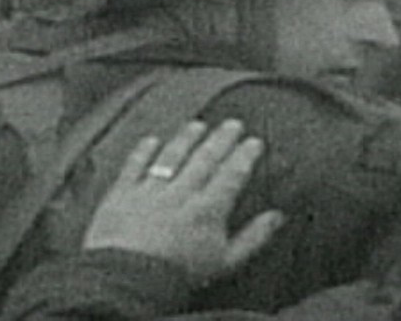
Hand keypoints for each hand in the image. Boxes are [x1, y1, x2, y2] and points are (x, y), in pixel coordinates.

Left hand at [82, 119, 283, 286]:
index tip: (253, 141)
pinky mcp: (123, 192)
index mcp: (208, 208)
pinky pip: (135, 164)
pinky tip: (152, 139)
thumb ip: (254, 237)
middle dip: (221, 138)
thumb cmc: (179, 274)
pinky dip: (144, 150)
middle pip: (205, 158)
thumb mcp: (226, 262)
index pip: (232, 173)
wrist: (130, 277)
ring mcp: (150, 189)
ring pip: (172, 155)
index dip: (244, 155)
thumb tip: (276, 216)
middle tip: (233, 124)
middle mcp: (181, 192)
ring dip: (187, 137)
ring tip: (198, 125)